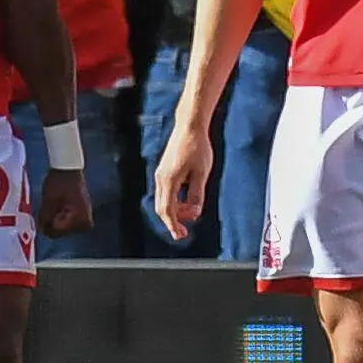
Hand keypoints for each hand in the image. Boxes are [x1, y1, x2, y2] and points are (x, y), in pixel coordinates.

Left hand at [37, 167, 93, 237]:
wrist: (69, 169)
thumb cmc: (59, 183)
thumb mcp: (49, 202)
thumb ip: (45, 220)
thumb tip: (43, 230)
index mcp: (80, 221)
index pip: (55, 233)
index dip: (46, 222)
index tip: (47, 208)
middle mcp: (86, 224)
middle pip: (59, 231)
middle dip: (51, 220)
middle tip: (52, 204)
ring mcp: (85, 221)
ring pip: (61, 227)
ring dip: (54, 218)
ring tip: (56, 202)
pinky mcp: (83, 216)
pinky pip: (66, 222)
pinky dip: (59, 215)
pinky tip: (59, 203)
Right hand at [153, 107, 215, 241]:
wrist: (189, 126)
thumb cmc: (197, 147)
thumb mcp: (202, 173)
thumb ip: (197, 194)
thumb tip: (195, 212)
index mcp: (169, 180)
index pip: (167, 210)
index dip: (173, 225)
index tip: (180, 235)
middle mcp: (161, 178)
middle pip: (162, 207)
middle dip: (174, 220)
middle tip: (186, 230)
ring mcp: (161, 174)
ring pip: (164, 200)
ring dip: (176, 209)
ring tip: (192, 211)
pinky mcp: (164, 170)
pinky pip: (166, 192)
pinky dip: (175, 200)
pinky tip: (187, 200)